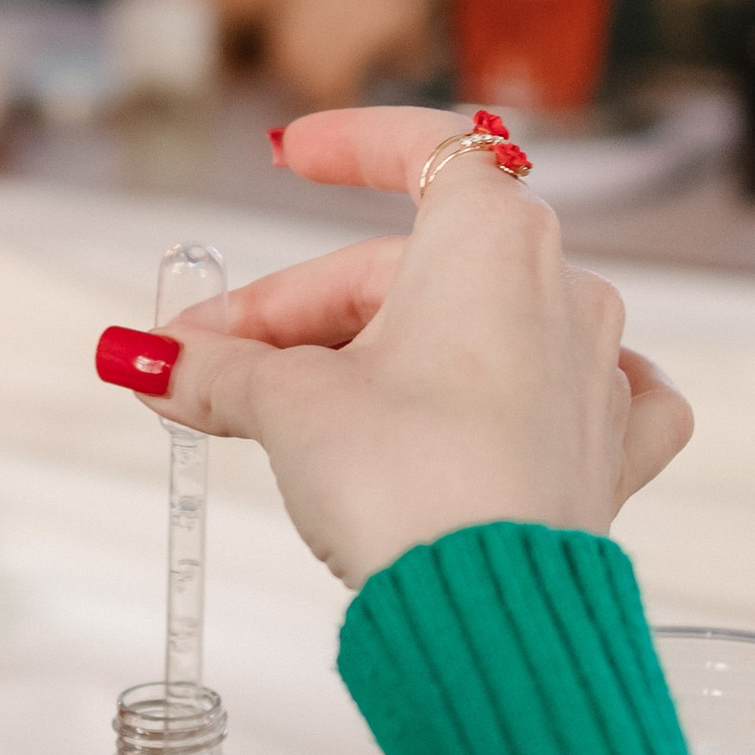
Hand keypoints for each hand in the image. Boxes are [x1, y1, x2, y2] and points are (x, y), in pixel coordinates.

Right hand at [95, 107, 690, 587]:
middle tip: (211, 364)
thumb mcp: (287, 409)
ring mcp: (592, 373)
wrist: (488, 611)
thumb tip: (148, 357)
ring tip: (297, 416)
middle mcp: (560, 290)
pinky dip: (530, 392)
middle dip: (303, 315)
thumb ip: (217, 370)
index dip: (351, 143)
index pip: (425, 149)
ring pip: (476, 332)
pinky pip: (581, 396)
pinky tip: (508, 403)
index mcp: (491, 241)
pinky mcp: (606, 454)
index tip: (292, 155)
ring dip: (384, 357)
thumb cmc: (408, 484)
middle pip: (410, 272)